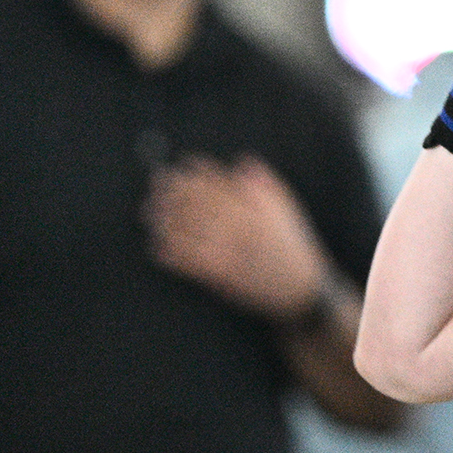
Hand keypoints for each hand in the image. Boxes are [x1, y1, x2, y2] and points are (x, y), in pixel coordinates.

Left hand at [144, 153, 328, 321]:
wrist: (301, 290)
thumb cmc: (294, 248)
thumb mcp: (288, 210)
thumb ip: (266, 185)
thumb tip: (242, 162)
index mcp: (253, 210)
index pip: (217, 185)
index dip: (195, 174)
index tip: (181, 166)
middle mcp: (237, 228)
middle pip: (196, 204)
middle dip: (173, 192)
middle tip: (158, 184)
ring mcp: (226, 252)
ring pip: (187, 231)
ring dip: (165, 220)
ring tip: (152, 211)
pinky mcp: (218, 275)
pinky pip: (186, 262)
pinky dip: (169, 253)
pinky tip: (158, 246)